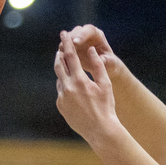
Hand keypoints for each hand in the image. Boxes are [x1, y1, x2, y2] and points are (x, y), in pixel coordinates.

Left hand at [54, 30, 120, 146]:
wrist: (100, 130)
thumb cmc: (106, 107)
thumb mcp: (105, 85)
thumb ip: (98, 66)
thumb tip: (91, 50)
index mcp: (80, 80)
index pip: (70, 56)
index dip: (66, 43)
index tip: (63, 34)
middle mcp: (68, 87)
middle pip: (59, 65)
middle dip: (59, 55)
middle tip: (60, 48)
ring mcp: (62, 98)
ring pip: (60, 79)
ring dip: (63, 73)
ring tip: (68, 69)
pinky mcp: (60, 106)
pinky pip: (61, 92)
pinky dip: (66, 88)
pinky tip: (73, 91)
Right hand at [65, 24, 122, 78]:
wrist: (104, 66)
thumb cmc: (110, 63)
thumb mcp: (111, 63)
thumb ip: (106, 60)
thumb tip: (100, 59)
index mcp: (98, 35)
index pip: (89, 30)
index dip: (81, 35)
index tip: (75, 43)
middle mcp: (87, 34)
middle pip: (77, 31)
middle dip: (70, 38)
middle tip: (65, 47)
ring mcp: (78, 39)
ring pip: (68, 37)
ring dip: (64, 44)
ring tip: (61, 53)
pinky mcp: (72, 46)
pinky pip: (64, 46)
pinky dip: (62, 51)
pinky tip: (60, 58)